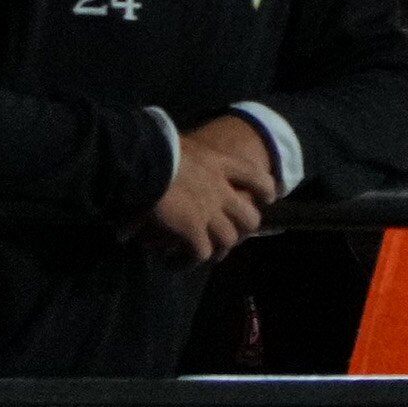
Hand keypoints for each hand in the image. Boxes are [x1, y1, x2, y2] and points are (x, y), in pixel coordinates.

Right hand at [147, 112, 282, 260]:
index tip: (267, 198)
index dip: (266, 190)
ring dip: (218, 249)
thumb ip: (185, 155)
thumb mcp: (177, 144)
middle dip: (243, 229)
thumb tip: (171, 153)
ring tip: (203, 253)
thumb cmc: (151, 146)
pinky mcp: (193, 230)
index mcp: (220, 164)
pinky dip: (189, 261)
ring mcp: (209, 212)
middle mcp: (221, 190)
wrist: (140, 162)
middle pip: (249, 218)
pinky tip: (174, 263)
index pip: (258, 178)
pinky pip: (200, 253)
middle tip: (231, 234)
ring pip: (228, 239)